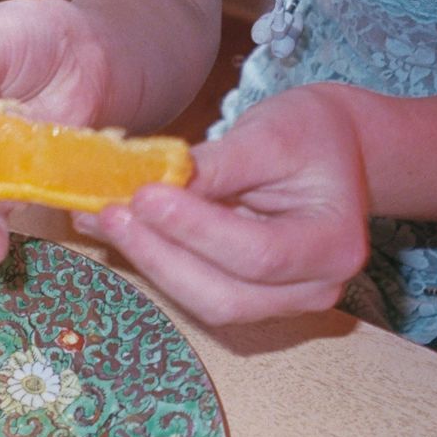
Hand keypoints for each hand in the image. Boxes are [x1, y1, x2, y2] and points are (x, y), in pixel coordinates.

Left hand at [75, 84, 371, 324]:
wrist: (334, 151)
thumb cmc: (310, 135)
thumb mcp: (271, 133)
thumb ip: (219, 165)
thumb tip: (157, 185)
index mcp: (335, 245)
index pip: (259, 254)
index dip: (196, 231)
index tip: (145, 196)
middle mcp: (313, 289)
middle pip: (226, 296)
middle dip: (160, 256)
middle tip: (110, 213)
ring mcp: (281, 304)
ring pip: (204, 303)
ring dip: (148, 262)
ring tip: (102, 219)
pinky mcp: (247, 300)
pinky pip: (195, 292)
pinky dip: (154, 261)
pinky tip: (120, 230)